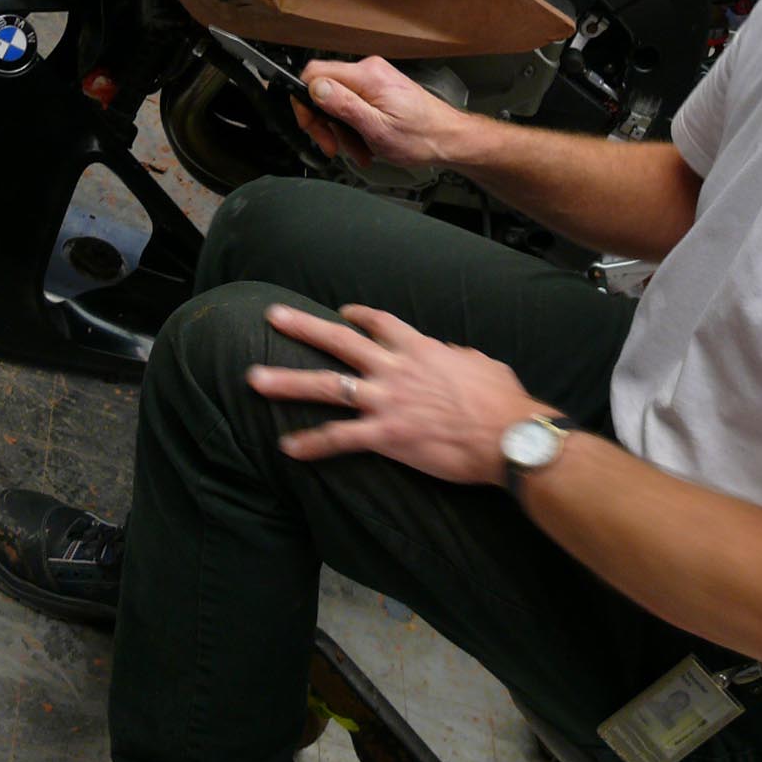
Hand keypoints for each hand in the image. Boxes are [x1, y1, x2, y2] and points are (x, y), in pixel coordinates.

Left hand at [246, 303, 542, 483]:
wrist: (507, 435)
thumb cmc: (502, 400)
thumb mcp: (480, 363)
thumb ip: (455, 354)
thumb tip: (445, 352)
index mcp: (420, 349)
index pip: (380, 323)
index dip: (359, 316)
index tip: (342, 313)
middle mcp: (396, 369)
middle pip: (340, 341)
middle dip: (303, 327)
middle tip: (272, 316)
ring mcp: (387, 402)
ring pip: (327, 386)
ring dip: (288, 382)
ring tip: (254, 379)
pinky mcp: (386, 436)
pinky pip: (340, 439)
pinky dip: (312, 443)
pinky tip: (287, 448)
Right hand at [289, 55, 468, 169]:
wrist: (449, 139)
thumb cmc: (421, 136)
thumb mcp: (376, 127)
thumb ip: (343, 105)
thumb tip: (314, 87)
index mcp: (366, 76)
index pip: (314, 73)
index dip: (305, 101)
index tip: (311, 125)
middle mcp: (369, 72)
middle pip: (325, 90)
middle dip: (326, 123)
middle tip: (333, 146)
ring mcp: (375, 80)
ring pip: (339, 102)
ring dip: (343, 131)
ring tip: (359, 151)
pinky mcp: (380, 90)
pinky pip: (355, 106)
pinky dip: (355, 127)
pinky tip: (366, 144)